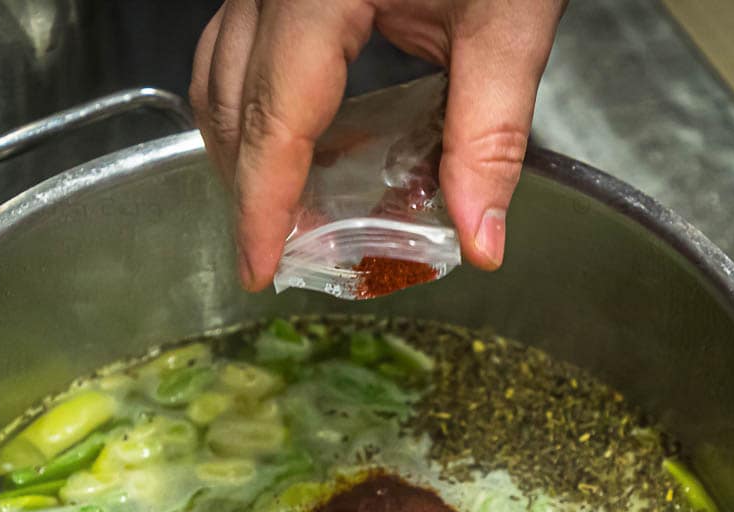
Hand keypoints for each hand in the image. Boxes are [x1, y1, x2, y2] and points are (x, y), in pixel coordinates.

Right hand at [190, 0, 566, 290]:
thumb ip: (491, 134)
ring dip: (246, 144)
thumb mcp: (510, 20)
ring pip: (223, 67)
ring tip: (288, 207)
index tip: (258, 266)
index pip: (275, 118)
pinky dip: (263, 101)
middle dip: (248, 182)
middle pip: (229, 96)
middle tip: (281, 250)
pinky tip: (304, 140)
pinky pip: (247, 40)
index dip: (262, 202)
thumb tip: (481, 239)